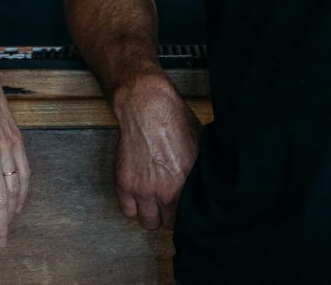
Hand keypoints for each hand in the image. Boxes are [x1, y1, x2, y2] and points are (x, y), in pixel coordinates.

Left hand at [0, 52, 28, 247]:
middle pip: (1, 198)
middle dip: (1, 224)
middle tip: (0, 241)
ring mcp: (7, 145)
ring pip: (15, 187)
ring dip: (13, 210)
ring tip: (8, 226)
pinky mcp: (17, 138)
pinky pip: (25, 170)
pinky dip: (24, 190)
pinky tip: (19, 202)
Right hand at [111, 73, 200, 228]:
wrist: (148, 106)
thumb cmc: (175, 121)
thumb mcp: (198, 149)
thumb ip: (199, 174)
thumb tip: (205, 187)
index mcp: (186, 186)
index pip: (187, 219)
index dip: (184, 212)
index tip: (181, 206)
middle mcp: (165, 192)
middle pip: (167, 223)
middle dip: (168, 213)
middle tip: (166, 201)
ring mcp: (142, 189)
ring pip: (147, 222)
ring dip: (150, 212)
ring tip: (152, 199)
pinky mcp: (124, 183)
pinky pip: (127, 210)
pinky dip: (131, 205)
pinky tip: (137, 192)